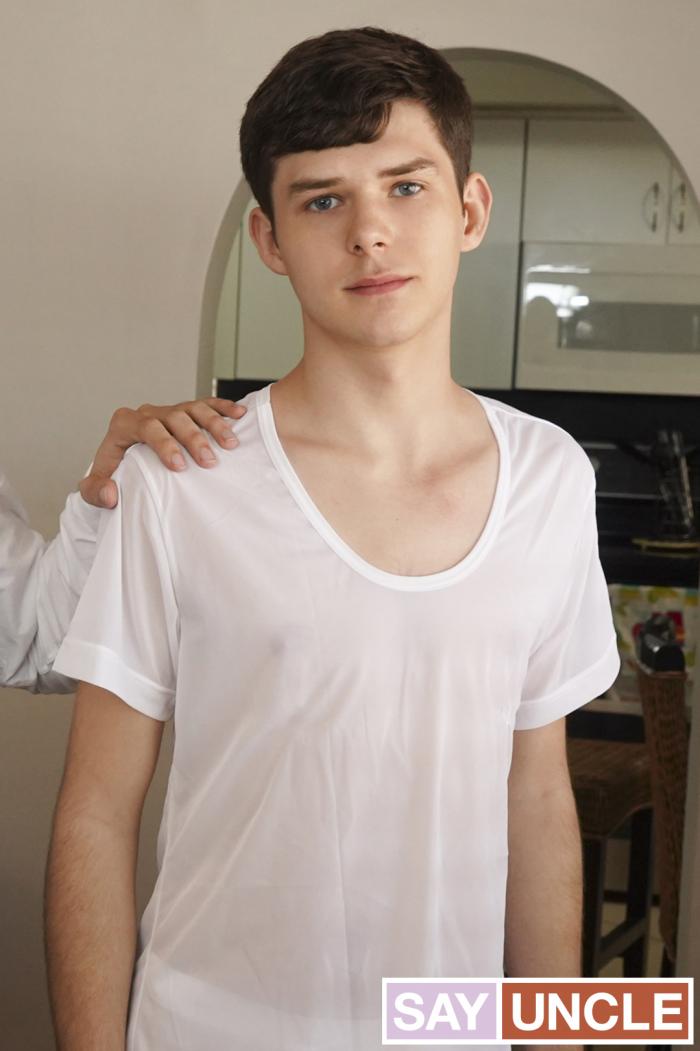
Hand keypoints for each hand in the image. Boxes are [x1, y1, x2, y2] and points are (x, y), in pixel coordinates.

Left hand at [79, 397, 246, 508]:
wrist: (123, 464)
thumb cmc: (114, 474)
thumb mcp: (95, 487)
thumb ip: (94, 492)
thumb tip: (110, 494)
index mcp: (125, 424)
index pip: (146, 427)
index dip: (164, 444)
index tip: (179, 466)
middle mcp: (149, 413)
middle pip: (175, 417)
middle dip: (194, 439)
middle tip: (209, 462)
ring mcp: (170, 411)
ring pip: (194, 409)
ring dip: (214, 424)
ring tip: (230, 444)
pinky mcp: (187, 412)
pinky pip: (207, 404)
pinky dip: (223, 408)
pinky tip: (239, 414)